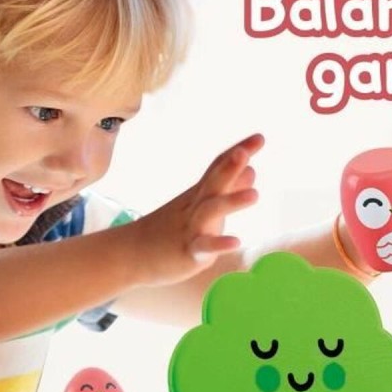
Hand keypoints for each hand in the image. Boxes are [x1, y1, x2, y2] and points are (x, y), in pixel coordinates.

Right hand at [130, 134, 263, 285]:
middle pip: (214, 182)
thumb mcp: (200, 206)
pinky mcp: (188, 251)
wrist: (131, 253)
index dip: (238, 152)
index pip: (219, 167)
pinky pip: (204, 246)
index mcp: (199, 194)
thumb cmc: (168, 230)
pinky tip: (236, 242)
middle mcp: (195, 206)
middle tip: (245, 151)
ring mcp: (191, 228)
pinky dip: (219, 244)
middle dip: (230, 165)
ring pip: (211, 211)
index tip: (260, 138)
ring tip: (255, 194)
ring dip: (232, 201)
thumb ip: (228, 189)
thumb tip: (252, 170)